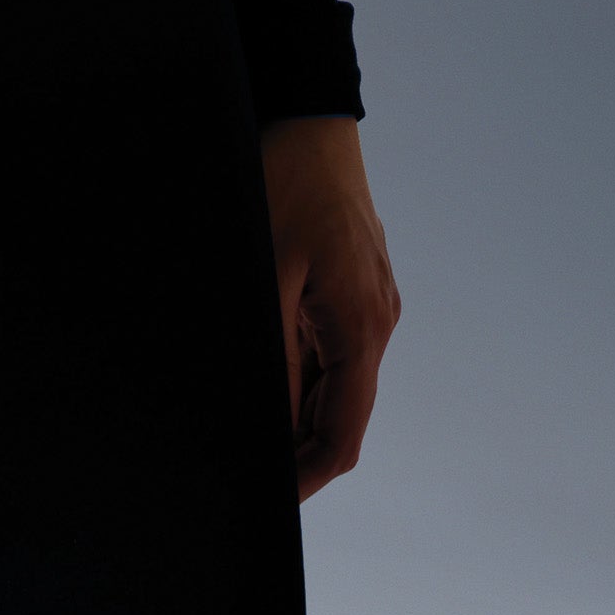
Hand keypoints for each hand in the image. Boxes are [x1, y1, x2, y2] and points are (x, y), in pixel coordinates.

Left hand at [260, 115, 401, 500]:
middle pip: (342, 414)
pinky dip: (301, 366)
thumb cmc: (284, 186)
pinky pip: (333, 343)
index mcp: (361, 329)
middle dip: (294, 445)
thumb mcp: (266, 273)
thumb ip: (273, 353)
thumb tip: (268, 421)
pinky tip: (260, 360)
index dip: (305, 475)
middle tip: (237, 459)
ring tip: (237, 413)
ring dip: (295, 404)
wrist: (310, 120)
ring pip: (336, 380)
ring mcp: (372, 302)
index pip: (343, 436)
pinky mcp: (358, 283)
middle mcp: (378, 323)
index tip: (265, 495)